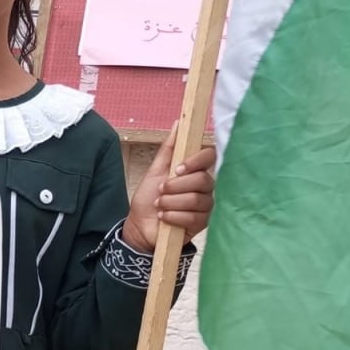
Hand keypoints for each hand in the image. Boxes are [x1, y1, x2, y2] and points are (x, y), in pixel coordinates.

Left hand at [124, 123, 215, 252]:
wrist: (140, 226)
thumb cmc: (149, 198)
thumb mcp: (155, 170)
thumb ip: (169, 149)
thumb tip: (179, 123)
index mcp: (195, 170)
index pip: (209, 157)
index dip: (196, 162)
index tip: (177, 169)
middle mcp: (205, 186)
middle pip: (202, 180)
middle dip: (176, 187)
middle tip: (161, 192)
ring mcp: (206, 205)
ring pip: (196, 200)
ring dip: (171, 203)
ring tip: (160, 206)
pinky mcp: (203, 223)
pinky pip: (193, 218)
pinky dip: (173, 217)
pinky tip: (164, 218)